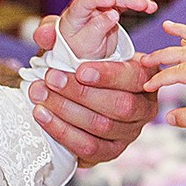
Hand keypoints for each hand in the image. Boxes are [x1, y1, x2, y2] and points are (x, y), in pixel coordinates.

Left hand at [28, 17, 159, 166]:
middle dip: (81, 93)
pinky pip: (89, 147)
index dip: (109, 75)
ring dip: (66, 110)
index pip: (135, 77)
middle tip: (50, 78)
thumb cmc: (80, 66)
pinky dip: (62, 132)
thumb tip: (45, 33)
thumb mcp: (76, 46)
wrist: (75, 99)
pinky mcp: (111, 152)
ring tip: (39, 94)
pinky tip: (42, 115)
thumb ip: (61, 33)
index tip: (80, 69)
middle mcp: (144, 107)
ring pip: (102, 127)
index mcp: (145, 78)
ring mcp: (130, 133)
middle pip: (119, 105)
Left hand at [55, 0, 156, 61]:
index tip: (112, 0)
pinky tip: (150, 8)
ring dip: (135, 0)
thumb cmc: (78, 51)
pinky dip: (137, 4)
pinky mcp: (109, 8)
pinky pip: (124, 3)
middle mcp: (87, 6)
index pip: (85, 1)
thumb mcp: (86, 46)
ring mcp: (99, 6)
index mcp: (75, 15)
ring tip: (151, 7)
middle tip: (142, 5)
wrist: (80, 55)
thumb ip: (97, 28)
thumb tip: (113, 13)